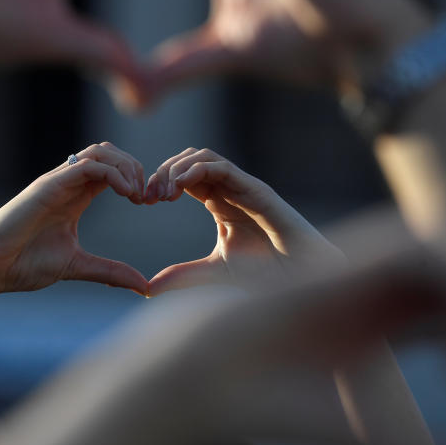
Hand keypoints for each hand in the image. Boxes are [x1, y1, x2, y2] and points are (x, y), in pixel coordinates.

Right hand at [0, 142, 148, 302]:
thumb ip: (110, 271)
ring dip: (127, 166)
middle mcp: (67, 183)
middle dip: (135, 168)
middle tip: (148, 196)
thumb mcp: (78, 266)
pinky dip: (114, 173)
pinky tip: (125, 194)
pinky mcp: (49, 185)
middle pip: (109, 152)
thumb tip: (143, 285)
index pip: (112, 170)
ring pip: (100, 151)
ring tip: (137, 194)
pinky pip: (88, 165)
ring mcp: (57, 181)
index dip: (136, 179)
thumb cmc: (24, 264)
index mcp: (75, 196)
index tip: (150, 203)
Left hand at [145, 147, 344, 293]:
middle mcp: (228, 189)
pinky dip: (194, 169)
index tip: (144, 202)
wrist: (302, 277)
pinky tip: (179, 187)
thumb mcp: (212, 272)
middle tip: (149, 195)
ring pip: (201, 156)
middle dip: (163, 171)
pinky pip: (220, 165)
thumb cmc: (266, 273)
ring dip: (176, 168)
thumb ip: (182, 276)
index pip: (182, 177)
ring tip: (163, 193)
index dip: (159, 183)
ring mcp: (242, 186)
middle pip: (187, 160)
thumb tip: (148, 288)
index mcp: (218, 202)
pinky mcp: (254, 188)